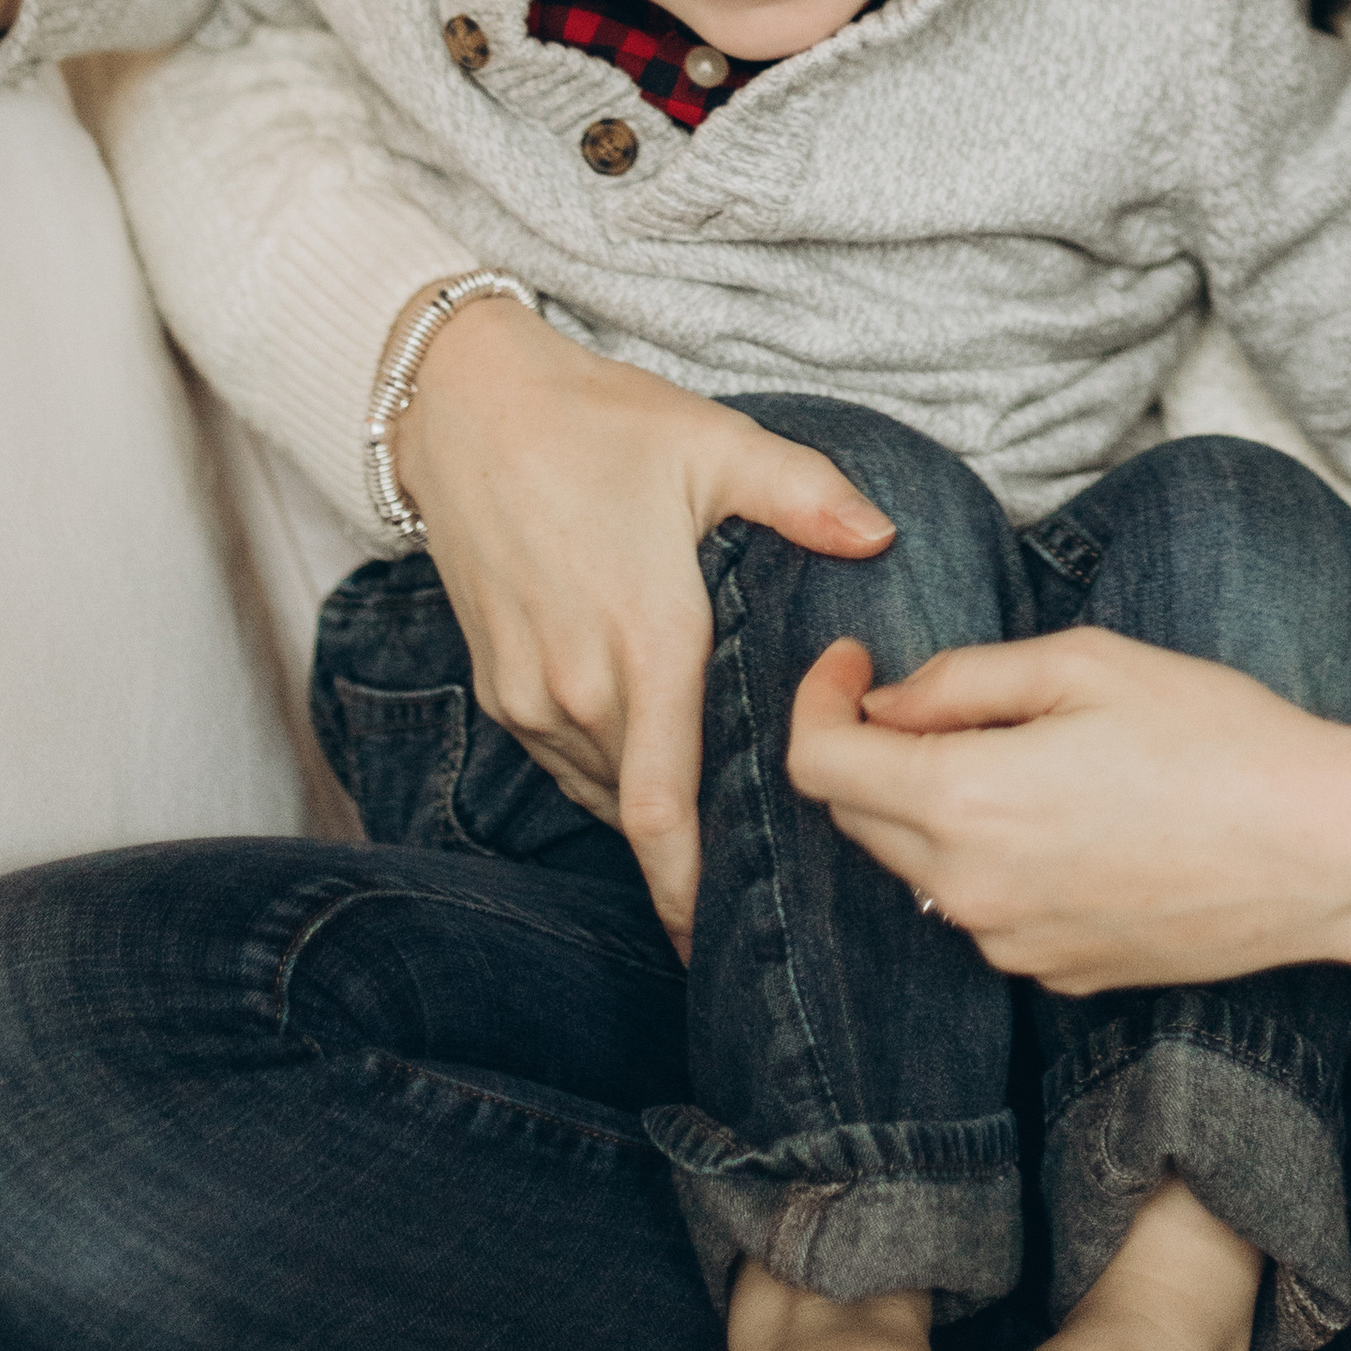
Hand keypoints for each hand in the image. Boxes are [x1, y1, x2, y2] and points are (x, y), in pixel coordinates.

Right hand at [393, 296, 893, 956]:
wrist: (466, 406)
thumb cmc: (599, 422)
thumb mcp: (716, 444)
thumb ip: (807, 497)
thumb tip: (884, 534)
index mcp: (646, 639)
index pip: (664, 806)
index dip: (690, 886)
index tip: (718, 944)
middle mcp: (580, 686)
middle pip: (640, 809)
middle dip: (689, 852)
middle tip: (754, 878)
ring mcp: (529, 691)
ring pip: (600, 789)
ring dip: (650, 809)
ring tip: (707, 825)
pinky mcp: (498, 683)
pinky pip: (563, 759)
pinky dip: (608, 772)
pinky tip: (649, 754)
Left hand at [787, 628, 1350, 995]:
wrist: (1325, 849)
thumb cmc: (1219, 736)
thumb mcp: (1087, 662)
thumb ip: (964, 678)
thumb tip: (891, 702)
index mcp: (964, 803)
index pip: (819, 765)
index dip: (818, 699)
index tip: (853, 661)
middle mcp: (969, 892)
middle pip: (859, 819)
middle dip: (874, 750)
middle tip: (944, 695)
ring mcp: (1012, 946)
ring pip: (923, 866)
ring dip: (938, 806)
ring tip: (1032, 753)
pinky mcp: (1057, 975)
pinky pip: (989, 907)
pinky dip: (998, 857)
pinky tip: (1077, 817)